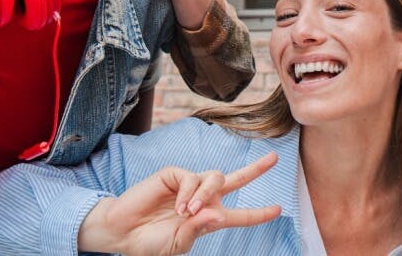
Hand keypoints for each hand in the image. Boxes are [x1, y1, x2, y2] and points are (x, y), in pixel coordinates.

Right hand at [79, 153, 281, 255]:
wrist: (123, 233)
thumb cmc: (151, 243)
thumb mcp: (180, 244)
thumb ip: (199, 229)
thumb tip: (218, 215)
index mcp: (209, 218)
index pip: (239, 215)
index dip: (259, 213)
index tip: (278, 209)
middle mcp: (203, 198)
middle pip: (235, 180)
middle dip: (255, 170)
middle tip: (274, 159)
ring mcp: (189, 186)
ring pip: (215, 178)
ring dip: (206, 195)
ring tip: (187, 212)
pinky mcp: (174, 175)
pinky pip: (192, 178)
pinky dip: (189, 193)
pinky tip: (178, 207)